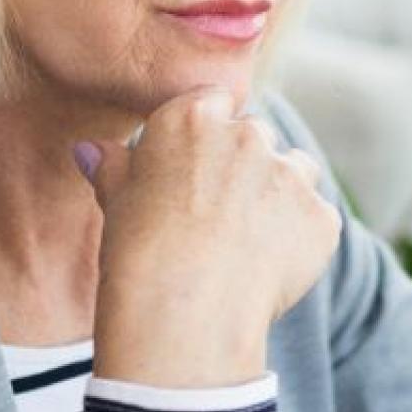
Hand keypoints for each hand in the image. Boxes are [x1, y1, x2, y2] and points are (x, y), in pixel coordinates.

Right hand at [73, 86, 340, 386]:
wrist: (183, 308)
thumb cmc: (137, 253)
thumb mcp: (116, 203)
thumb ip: (115, 168)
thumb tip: (91, 150)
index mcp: (193, 119)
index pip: (212, 103)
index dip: (206, 138)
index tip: (196, 170)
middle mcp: (248, 135)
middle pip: (256, 135)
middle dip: (245, 164)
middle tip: (219, 214)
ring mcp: (290, 174)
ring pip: (296, 170)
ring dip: (280, 193)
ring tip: (249, 240)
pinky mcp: (320, 216)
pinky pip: (316, 219)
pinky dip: (301, 239)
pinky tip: (268, 268)